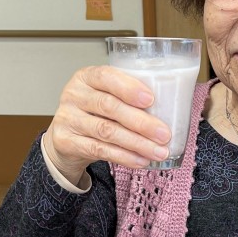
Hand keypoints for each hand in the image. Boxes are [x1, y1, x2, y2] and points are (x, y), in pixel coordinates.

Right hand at [43, 66, 171, 184]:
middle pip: (109, 106)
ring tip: (158, 151)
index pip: (106, 76)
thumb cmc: (95, 113)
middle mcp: (73, 94)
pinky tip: (141, 160)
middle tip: (164, 133)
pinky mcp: (66, 141)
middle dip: (141, 122)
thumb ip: (129, 98)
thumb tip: (172, 109)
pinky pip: (99, 150)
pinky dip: (124, 157)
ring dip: (137, 143)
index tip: (151, 99)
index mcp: (86, 77)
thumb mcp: (107, 97)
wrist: (66, 138)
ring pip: (106, 131)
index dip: (128, 88)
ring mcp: (67, 118)